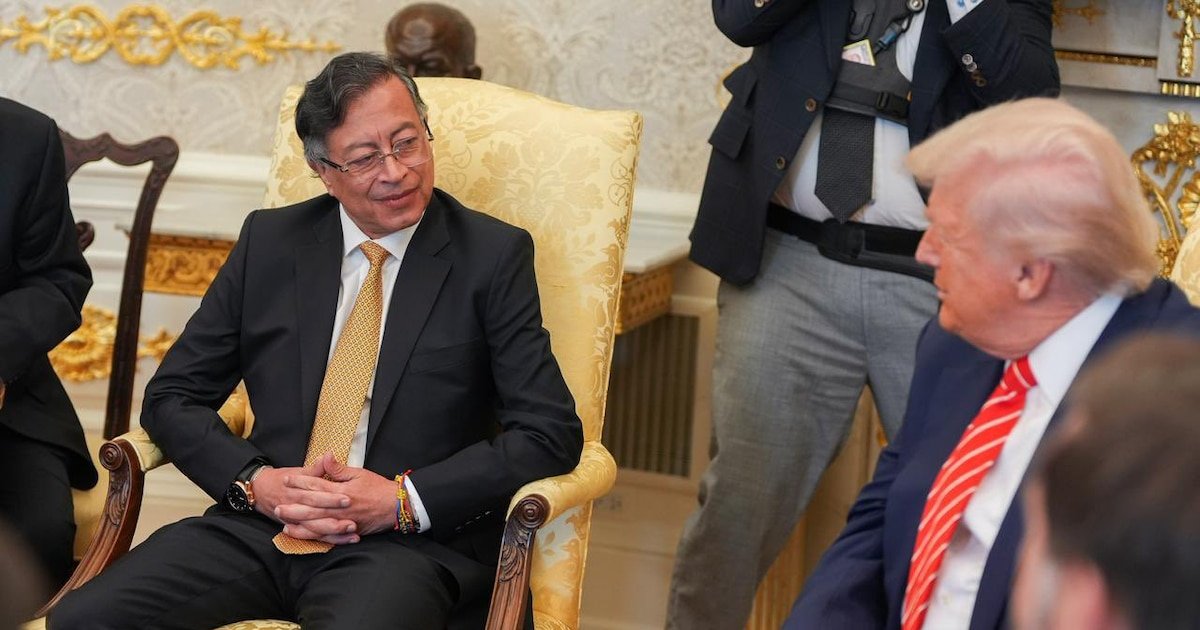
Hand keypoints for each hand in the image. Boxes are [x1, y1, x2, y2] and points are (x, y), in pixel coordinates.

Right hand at [254, 458, 357, 544]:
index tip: (348, 498)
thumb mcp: (298, 472)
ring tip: (352, 532)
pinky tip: (346, 539)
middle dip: (335, 520)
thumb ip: (315, 468)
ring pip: (316, 530)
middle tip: (353, 521)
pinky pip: (316, 538)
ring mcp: (296, 521)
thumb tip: (328, 456)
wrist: (261, 490)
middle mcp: (296, 508)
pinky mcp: (299, 529)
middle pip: (316, 516)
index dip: (331, 498)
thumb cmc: (283, 479)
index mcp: (297, 492)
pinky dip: (331, 540)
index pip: (316, 495)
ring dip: (335, 533)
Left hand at [274, 453, 398, 538]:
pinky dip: (311, 535)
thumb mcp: (360, 473)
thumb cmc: (378, 488)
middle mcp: (339, 507)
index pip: (316, 485)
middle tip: (277, 504)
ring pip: (315, 523)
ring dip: (297, 522)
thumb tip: (326, 456)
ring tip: (283, 520)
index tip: (287, 479)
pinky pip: (325, 535)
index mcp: (341, 490)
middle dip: (293, 505)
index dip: (300, 482)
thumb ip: (339, 469)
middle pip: (311, 506)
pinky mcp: (346, 531)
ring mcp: (342, 521)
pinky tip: (300, 533)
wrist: (396, 506)